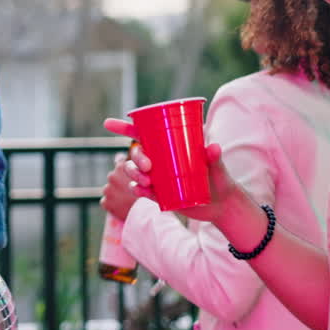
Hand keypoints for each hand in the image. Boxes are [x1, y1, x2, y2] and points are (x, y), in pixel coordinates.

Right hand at [103, 118, 237, 222]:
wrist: (222, 205)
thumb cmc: (220, 179)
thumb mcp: (217, 166)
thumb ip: (214, 157)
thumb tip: (213, 147)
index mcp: (168, 145)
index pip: (142, 132)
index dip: (123, 127)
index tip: (107, 124)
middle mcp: (159, 159)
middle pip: (136, 152)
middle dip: (136, 157)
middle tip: (148, 168)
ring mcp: (156, 176)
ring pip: (133, 171)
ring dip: (134, 174)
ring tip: (148, 183)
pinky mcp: (157, 193)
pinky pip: (140, 190)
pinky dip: (138, 190)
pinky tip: (143, 192)